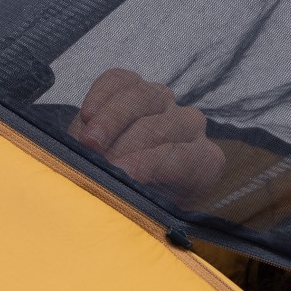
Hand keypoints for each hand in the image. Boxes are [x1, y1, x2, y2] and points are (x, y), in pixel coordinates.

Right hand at [67, 68, 226, 208]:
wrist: (116, 181)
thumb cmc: (134, 202)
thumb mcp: (142, 210)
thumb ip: (138, 199)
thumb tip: (119, 185)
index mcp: (204, 163)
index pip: (185, 158)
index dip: (152, 164)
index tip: (122, 173)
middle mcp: (191, 127)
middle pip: (163, 126)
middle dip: (127, 144)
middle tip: (98, 161)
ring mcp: (165, 102)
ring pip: (144, 96)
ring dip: (112, 119)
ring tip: (87, 141)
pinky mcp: (135, 85)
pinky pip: (120, 80)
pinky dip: (101, 95)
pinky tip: (86, 116)